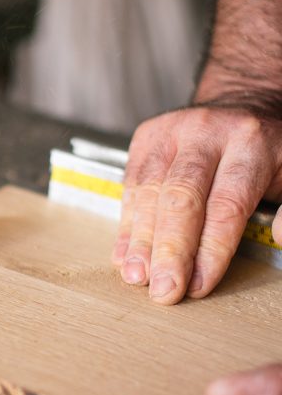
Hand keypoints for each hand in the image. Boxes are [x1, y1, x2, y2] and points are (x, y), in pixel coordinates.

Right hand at [112, 106, 281, 303]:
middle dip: (170, 250)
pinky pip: (131, 187)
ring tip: (138, 277)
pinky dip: (127, 226)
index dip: (211, 249)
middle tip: (163, 289)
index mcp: (250, 142)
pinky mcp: (145, 138)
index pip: (227, 204)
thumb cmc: (268, 151)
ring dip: (141, 242)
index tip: (198, 285)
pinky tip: (126, 256)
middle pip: (181, 198)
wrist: (239, 105)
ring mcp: (170, 133)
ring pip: (149, 193)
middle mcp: (206, 133)